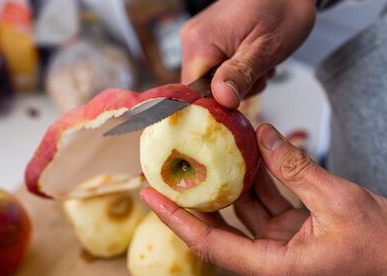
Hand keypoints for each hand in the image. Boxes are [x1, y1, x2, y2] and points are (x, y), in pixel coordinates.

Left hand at [141, 124, 386, 274]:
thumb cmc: (382, 246)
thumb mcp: (338, 201)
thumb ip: (297, 168)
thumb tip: (265, 136)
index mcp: (275, 266)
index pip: (211, 243)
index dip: (177, 219)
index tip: (151, 196)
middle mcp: (271, 257)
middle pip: (219, 226)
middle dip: (194, 198)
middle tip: (171, 172)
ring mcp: (282, 242)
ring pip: (244, 208)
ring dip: (229, 181)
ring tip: (208, 154)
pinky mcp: (294, 228)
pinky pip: (266, 201)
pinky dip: (258, 178)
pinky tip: (250, 154)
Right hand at [181, 0, 315, 107]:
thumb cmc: (281, 10)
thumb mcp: (264, 48)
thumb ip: (241, 74)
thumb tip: (223, 99)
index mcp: (199, 42)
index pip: (193, 91)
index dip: (216, 103)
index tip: (240, 99)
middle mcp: (193, 41)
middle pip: (203, 88)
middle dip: (233, 90)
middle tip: (258, 73)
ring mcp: (200, 41)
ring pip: (214, 82)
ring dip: (240, 82)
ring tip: (259, 63)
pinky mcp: (210, 43)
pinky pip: (218, 71)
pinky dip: (239, 72)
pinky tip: (254, 59)